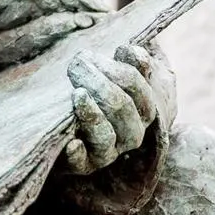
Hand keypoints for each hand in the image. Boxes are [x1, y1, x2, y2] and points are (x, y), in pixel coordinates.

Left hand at [63, 46, 159, 174]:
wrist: (83, 129)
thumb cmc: (106, 92)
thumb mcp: (124, 74)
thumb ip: (133, 61)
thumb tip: (128, 49)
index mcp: (145, 110)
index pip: (137, 86)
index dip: (115, 68)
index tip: (88, 55)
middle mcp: (131, 134)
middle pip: (121, 107)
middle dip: (99, 83)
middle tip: (76, 65)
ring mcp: (109, 151)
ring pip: (105, 136)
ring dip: (92, 114)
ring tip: (77, 94)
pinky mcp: (84, 165)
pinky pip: (83, 162)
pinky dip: (77, 154)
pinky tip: (70, 142)